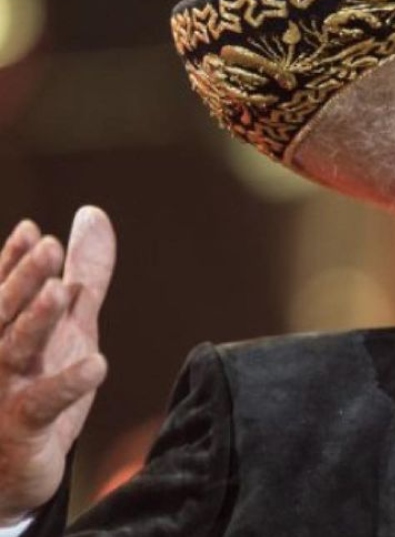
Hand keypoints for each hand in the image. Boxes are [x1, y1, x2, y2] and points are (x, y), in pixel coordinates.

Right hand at [0, 207, 114, 524]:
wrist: (12, 468)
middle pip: (3, 313)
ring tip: (63, 290)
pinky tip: (99, 365)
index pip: (1, 288)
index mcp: (3, 328)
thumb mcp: (72, 321)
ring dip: (36, 321)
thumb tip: (93, 214)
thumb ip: (86, 273)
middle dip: (23, 279)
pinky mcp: (22, 428)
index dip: (12, 261)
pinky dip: (67, 383)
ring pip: (14, 352)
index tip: (32, 231)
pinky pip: (42, 404)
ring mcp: (2, 392)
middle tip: (47, 247)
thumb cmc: (40, 382)